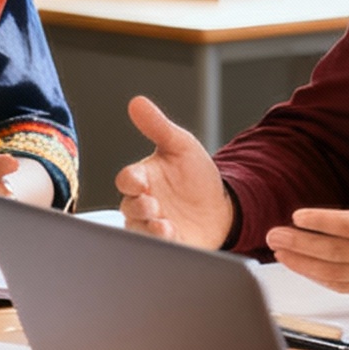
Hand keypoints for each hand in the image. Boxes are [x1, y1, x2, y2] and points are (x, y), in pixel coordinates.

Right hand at [115, 96, 233, 246]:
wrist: (222, 206)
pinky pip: (158, 247)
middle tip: (153, 204)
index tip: (140, 180)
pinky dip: (162, 243)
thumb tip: (137, 102)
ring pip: (139, 230)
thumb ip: (158, 126)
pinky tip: (171, 234)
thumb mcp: (180, 146)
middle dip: (138, 206)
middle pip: (128, 207)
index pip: (126, 179)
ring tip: (162, 224)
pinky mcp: (168, 244)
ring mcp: (153, 226)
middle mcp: (142, 203)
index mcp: (142, 179)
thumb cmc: (195, 176)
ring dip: (147, 228)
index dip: (130, 180)